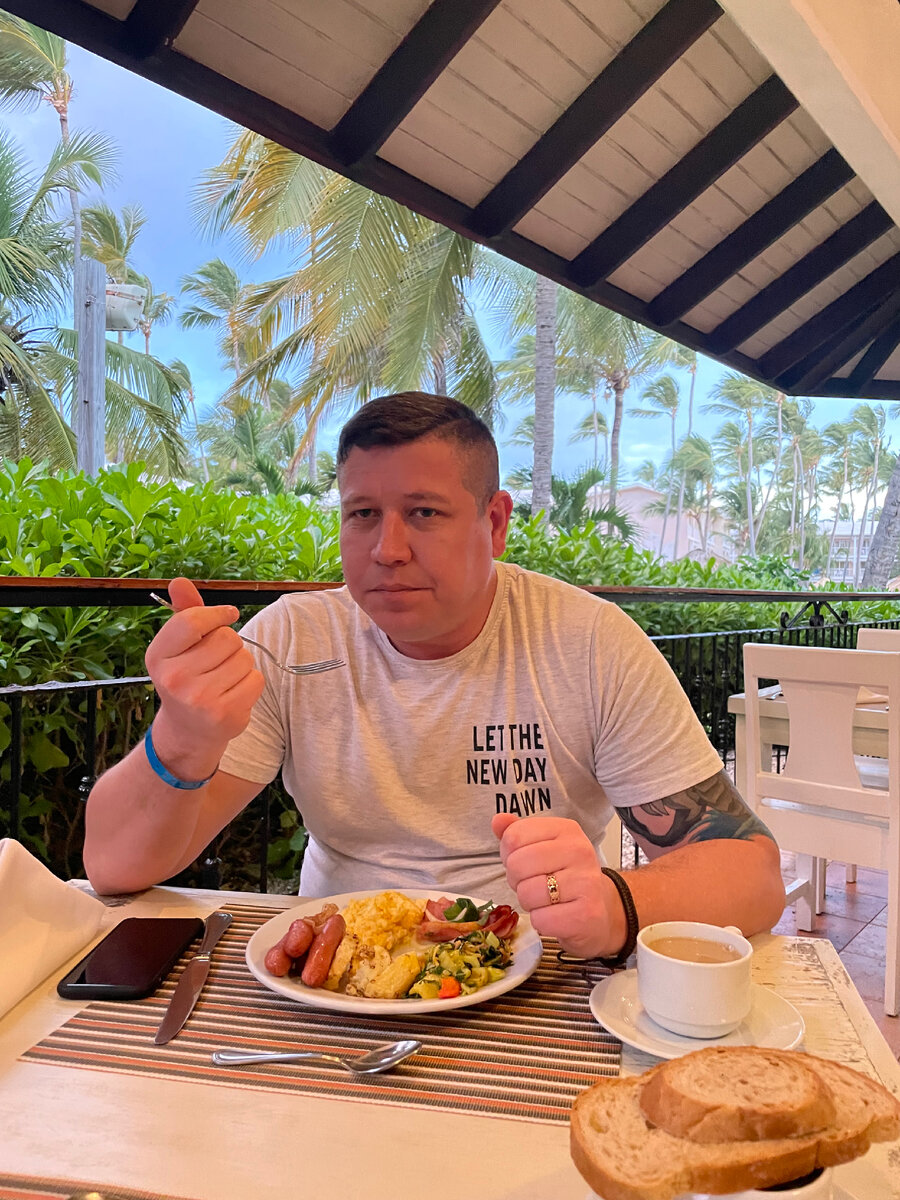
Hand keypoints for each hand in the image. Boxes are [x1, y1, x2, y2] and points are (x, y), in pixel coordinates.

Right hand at [145, 577, 263, 774]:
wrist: (188, 730)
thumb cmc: (187, 678)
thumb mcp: (179, 647)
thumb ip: (184, 612)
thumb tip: (179, 581)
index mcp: (158, 656)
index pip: (191, 620)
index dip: (216, 613)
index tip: (227, 615)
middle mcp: (174, 679)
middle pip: (226, 637)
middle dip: (229, 644)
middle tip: (216, 661)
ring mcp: (200, 699)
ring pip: (244, 658)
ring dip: (241, 664)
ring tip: (224, 678)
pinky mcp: (225, 714)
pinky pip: (255, 679)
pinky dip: (250, 682)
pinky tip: (233, 693)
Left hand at [492, 814, 625, 958]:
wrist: (602, 912)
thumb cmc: (567, 878)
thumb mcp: (544, 848)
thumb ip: (517, 833)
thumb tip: (497, 821)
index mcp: (566, 829)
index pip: (514, 836)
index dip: (508, 855)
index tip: (524, 864)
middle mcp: (579, 850)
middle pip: (517, 864)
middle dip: (517, 881)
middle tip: (534, 885)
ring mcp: (586, 881)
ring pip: (527, 893)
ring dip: (529, 903)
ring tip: (547, 901)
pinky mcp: (587, 913)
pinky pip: (541, 919)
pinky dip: (542, 922)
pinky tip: (557, 916)